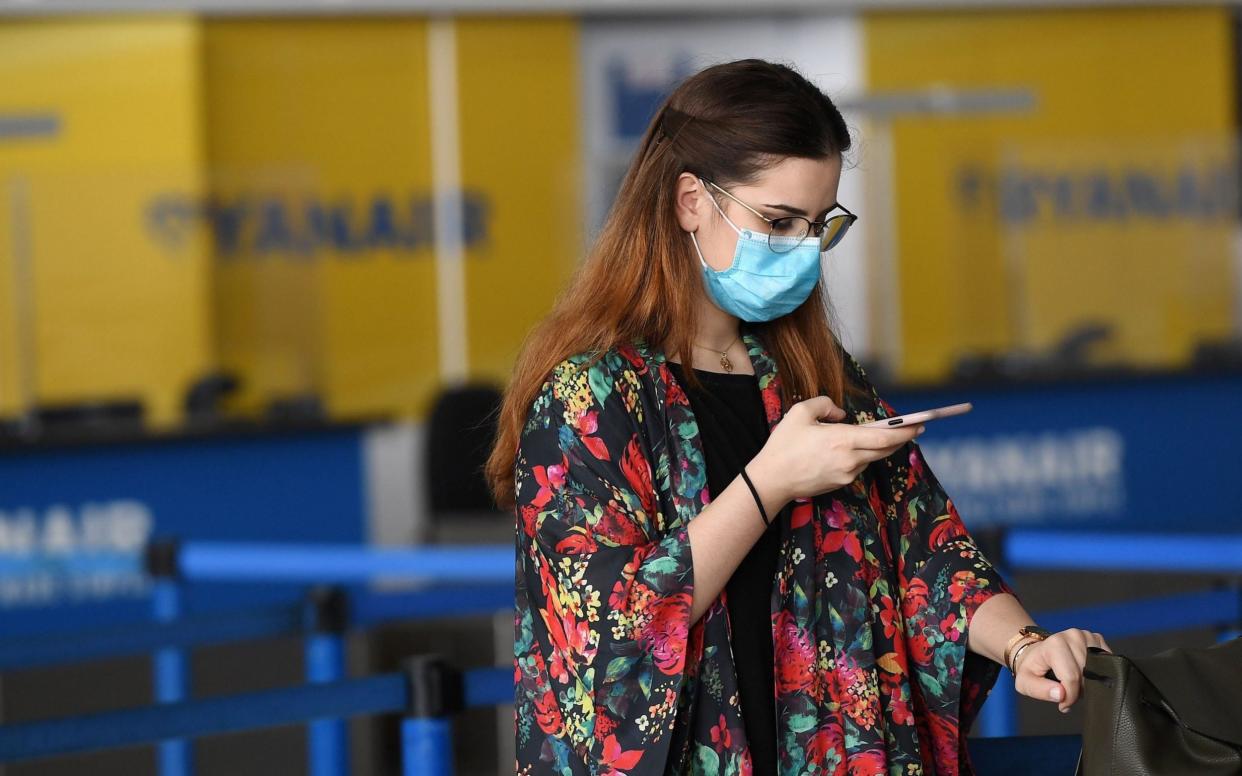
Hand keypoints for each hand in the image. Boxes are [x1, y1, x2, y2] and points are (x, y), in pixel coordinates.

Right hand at [749, 395, 923, 502]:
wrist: (771, 480)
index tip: (920, 424)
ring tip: (878, 435)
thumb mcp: (800, 412)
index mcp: (843, 440)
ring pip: (871, 458)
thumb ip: (825, 405)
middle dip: (902, 439)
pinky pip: (857, 466)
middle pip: (885, 449)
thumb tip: (842, 415)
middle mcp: (850, 459)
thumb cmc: (783, 445)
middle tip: (913, 429)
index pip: (885, 437)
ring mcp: (847, 474)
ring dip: (878, 447)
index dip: (905, 431)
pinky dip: (860, 456)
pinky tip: (850, 449)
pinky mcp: (840, 483)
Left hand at [1012, 628, 1111, 712]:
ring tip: (1072, 681)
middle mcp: (1073, 636)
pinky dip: (1096, 675)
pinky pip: (1105, 666)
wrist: (1037, 654)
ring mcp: (1088, 636)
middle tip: (1065, 691)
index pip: (1072, 678)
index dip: (1069, 696)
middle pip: (1086, 676)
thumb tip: (1061, 694)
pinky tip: (1082, 673)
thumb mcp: (1026, 682)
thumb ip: (1040, 690)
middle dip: (1078, 690)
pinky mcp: (1098, 640)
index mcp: (1055, 644)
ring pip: (1097, 672)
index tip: (1062, 703)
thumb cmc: (1033, 668)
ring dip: (1087, 683)